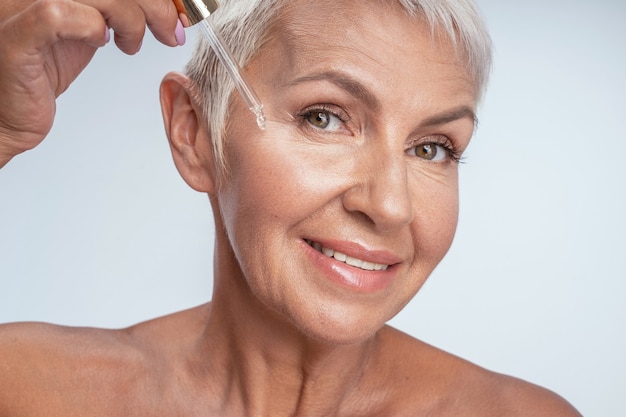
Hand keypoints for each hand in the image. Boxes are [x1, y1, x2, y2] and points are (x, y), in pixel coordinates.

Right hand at [0, 0, 181, 166]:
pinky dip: (90, 26)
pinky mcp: (17, 38)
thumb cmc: (43, 70)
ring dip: (130, 19)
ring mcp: (19, 7)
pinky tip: (99, 42)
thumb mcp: (88, 29)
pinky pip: (57, 15)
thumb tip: (170, 6)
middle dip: (155, 4)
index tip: (181, 9)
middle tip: (172, 31)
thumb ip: (119, 9)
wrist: (8, 113)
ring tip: (131, 44)